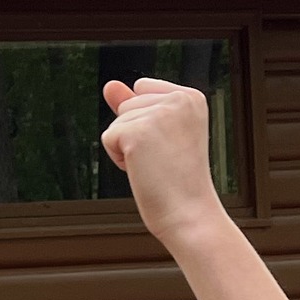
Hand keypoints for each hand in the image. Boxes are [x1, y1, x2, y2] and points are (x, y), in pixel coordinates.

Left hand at [100, 78, 226, 247]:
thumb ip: (135, 105)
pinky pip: (108, 138)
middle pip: (127, 105)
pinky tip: (145, 171)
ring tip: (157, 167)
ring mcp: (158, 114)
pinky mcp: (137, 132)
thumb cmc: (179, 183)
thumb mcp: (160, 136)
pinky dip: (119, 159)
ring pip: (117, 122)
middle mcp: (178, 99)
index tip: (171, 147)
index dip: (146, 122)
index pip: (142, 89)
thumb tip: (109, 85)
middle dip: (136, 136)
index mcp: (191, 97)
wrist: (190, 215)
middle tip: (164, 161)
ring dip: (128, 149)